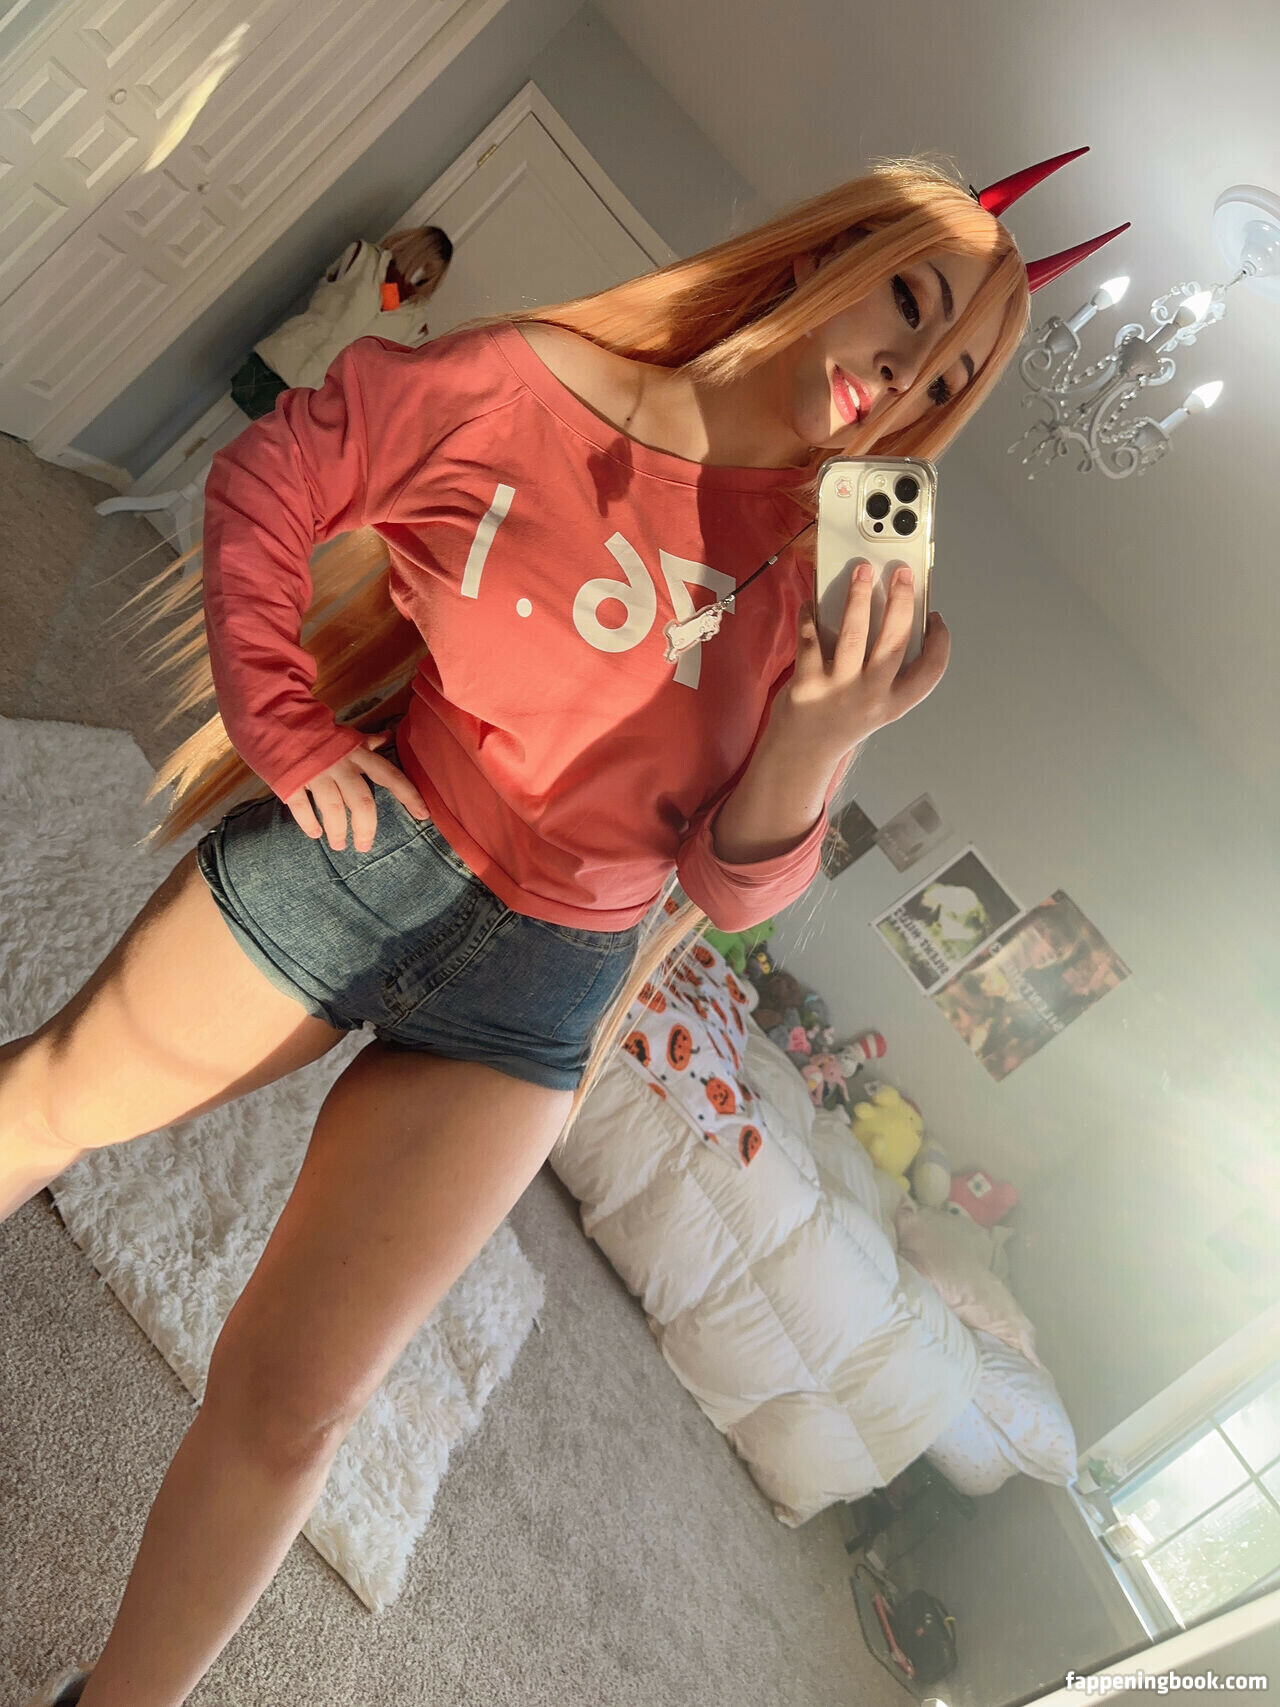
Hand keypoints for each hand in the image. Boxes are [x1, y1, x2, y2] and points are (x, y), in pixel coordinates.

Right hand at [284, 730, 428, 852]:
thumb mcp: (348, 737)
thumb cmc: (319, 733)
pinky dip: (309, 824)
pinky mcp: (292, 780)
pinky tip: (315, 834)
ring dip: (338, 831)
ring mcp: (316, 773)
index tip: (423, 815)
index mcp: (358, 755)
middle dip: (366, 828)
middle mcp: (341, 765)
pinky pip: (302, 807)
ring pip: (333, 809)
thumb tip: (389, 736)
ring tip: (339, 845)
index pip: (390, 776)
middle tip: (364, 847)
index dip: (409, 795)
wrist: (279, 718)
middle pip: (362, 802)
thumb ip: (368, 743)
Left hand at [777, 562, 950, 757]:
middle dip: (902, 602)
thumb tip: (886, 612)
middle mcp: (871, 697)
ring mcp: (839, 691)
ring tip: (862, 571)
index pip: (931, 671)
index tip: (936, 619)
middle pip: (895, 642)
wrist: (801, 754)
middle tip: (902, 573)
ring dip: (859, 597)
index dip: (939, 643)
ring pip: (854, 634)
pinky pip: (811, 639)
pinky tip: (812, 602)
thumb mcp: (874, 704)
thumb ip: (884, 669)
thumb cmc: (840, 720)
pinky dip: (810, 616)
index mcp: (894, 703)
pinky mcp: (808, 684)